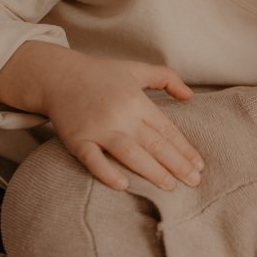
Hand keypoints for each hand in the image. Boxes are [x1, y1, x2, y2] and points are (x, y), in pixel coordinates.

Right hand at [43, 52, 203, 190]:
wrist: (57, 76)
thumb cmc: (101, 74)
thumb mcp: (136, 69)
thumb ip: (167, 78)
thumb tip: (190, 96)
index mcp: (137, 101)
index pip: (167, 130)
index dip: (184, 149)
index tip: (199, 165)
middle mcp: (120, 115)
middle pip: (154, 144)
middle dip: (177, 165)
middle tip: (194, 181)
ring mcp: (98, 128)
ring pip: (130, 153)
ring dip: (151, 171)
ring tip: (170, 187)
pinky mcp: (77, 139)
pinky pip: (93, 159)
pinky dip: (106, 172)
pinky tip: (123, 185)